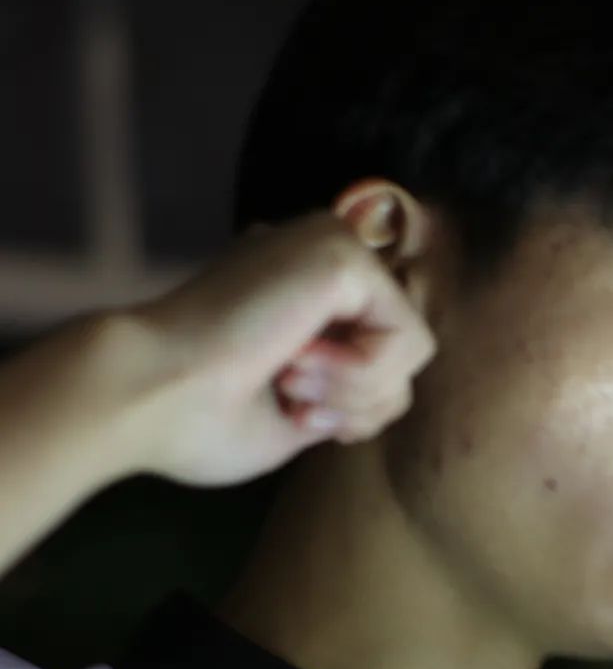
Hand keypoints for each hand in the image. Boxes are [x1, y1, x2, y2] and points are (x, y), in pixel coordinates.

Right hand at [115, 193, 437, 487]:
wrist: (144, 396)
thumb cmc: (197, 420)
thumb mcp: (295, 413)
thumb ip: (348, 392)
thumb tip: (394, 390)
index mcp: (299, 290)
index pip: (381, 354)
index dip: (356, 407)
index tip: (298, 416)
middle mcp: (317, 259)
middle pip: (404, 353)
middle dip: (363, 406)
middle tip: (294, 403)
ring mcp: (331, 248)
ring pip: (412, 347)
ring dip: (357, 394)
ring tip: (289, 382)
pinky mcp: (343, 255)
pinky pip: (409, 339)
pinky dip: (361, 377)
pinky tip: (298, 366)